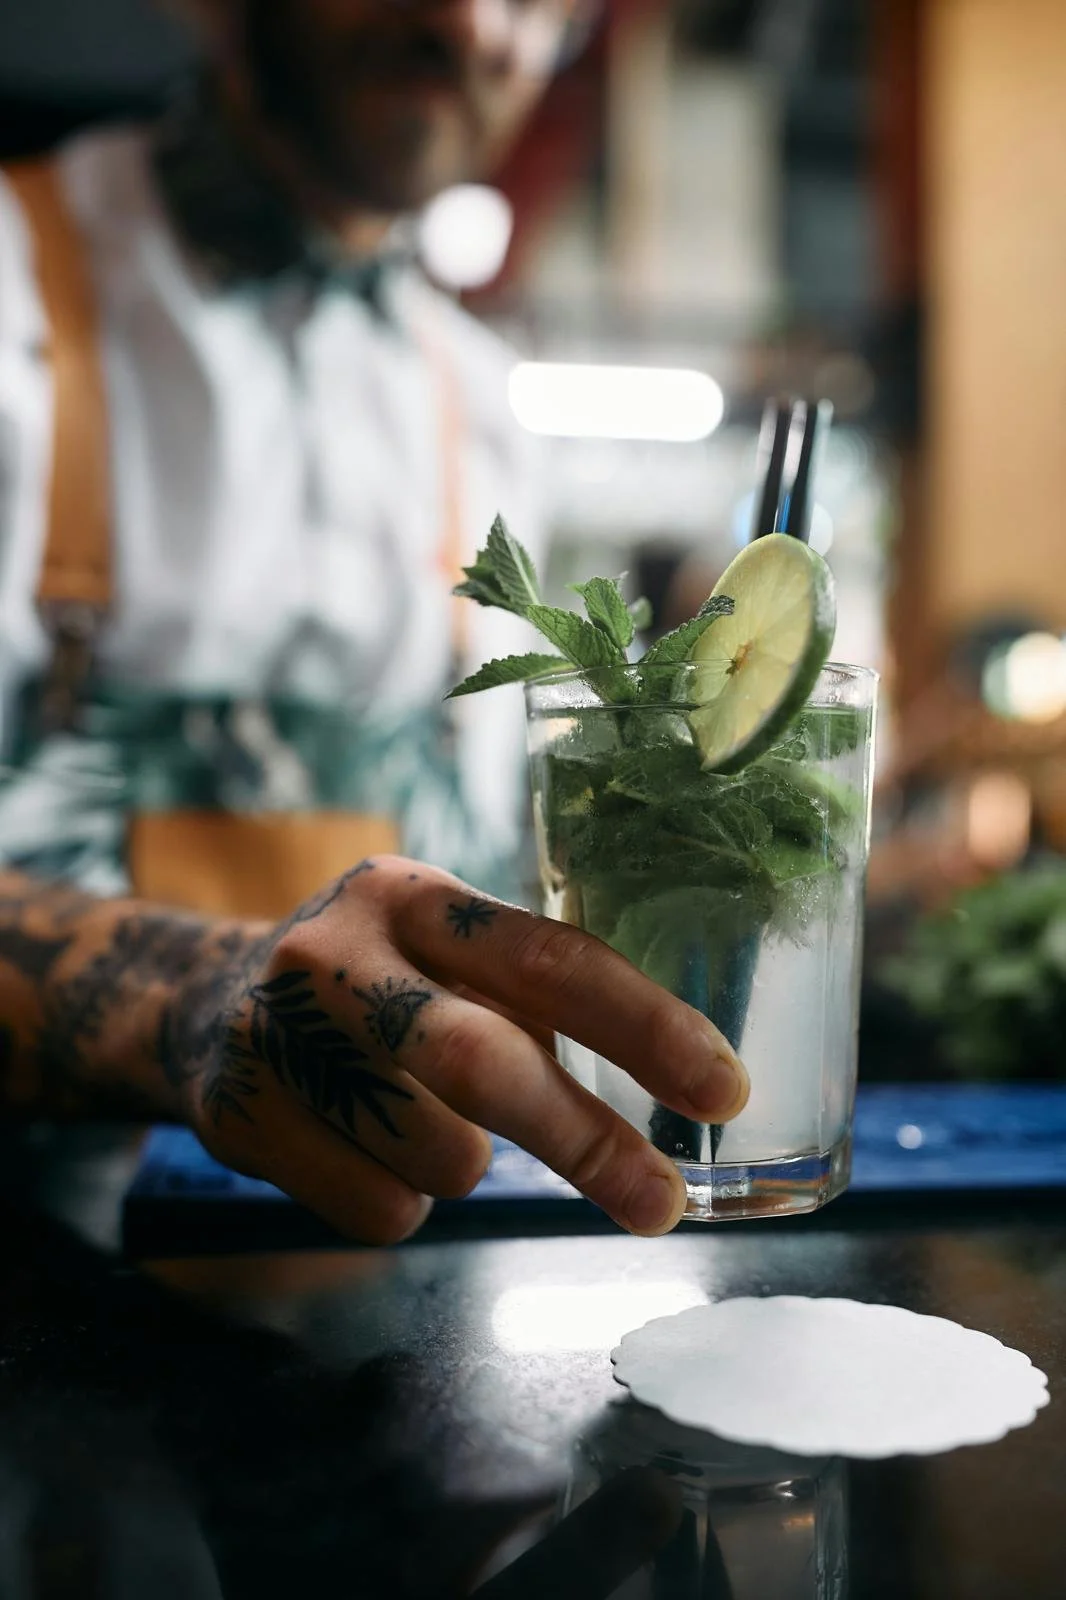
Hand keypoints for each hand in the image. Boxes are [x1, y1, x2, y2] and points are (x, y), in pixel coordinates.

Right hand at [177, 856, 748, 1243]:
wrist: (203, 1003)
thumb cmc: (375, 984)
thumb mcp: (442, 951)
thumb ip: (531, 995)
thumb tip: (675, 1082)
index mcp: (414, 898)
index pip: (549, 956)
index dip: (645, 1026)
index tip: (722, 1090)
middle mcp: (338, 951)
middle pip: (484, 1063)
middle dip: (586, 1141)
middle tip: (659, 1203)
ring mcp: (277, 1033)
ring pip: (436, 1155)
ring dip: (462, 1166)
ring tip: (423, 1122)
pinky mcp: (240, 1113)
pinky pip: (377, 1208)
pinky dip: (398, 1198)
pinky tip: (360, 1146)